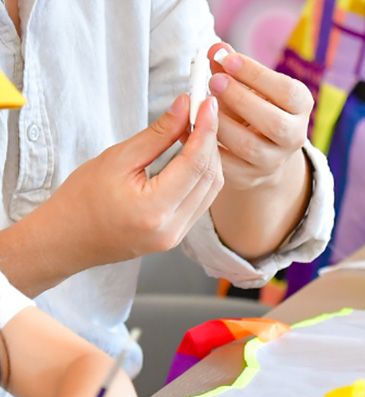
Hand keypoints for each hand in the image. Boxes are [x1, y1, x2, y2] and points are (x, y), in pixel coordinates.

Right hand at [30, 93, 222, 277]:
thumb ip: (157, 134)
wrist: (67, 239)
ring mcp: (176, 236)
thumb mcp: (117, 158)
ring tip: (195, 130)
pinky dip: (201, 175)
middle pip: (210, 177)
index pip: (195, 163)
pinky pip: (202, 201)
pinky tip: (191, 155)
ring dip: (208, 157)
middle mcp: (172, 228)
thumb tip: (184, 107)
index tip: (208, 103)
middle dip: (210, 140)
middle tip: (202, 111)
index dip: (206, 130)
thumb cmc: (82, 199)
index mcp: (154, 209)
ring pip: (211, 189)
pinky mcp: (177, 236)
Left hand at [206, 43, 312, 190]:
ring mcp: (273, 161)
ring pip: (249, 147)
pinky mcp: (250, 178)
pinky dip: (207, 145)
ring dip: (222, 124)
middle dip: (240, 99)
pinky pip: (227, 166)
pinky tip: (192, 128)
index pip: (287, 92)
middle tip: (214, 81)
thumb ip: (232, 66)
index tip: (228, 60)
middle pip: (273, 123)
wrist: (262, 148)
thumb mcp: (249, 84)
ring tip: (201, 105)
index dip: (257, 76)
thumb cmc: (253, 105)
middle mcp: (294, 137)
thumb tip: (215, 49)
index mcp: (300, 107)